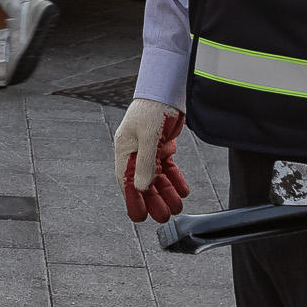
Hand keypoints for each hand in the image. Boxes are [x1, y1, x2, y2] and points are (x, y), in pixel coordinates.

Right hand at [114, 99, 189, 222]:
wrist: (167, 89)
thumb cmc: (152, 107)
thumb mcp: (149, 136)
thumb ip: (145, 163)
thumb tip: (142, 187)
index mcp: (125, 149)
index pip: (126, 181)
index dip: (133, 200)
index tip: (139, 217)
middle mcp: (135, 151)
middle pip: (143, 182)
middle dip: (153, 200)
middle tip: (162, 217)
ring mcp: (149, 149)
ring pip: (157, 177)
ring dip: (165, 192)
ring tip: (175, 207)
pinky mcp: (162, 146)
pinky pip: (167, 168)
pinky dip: (174, 179)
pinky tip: (182, 190)